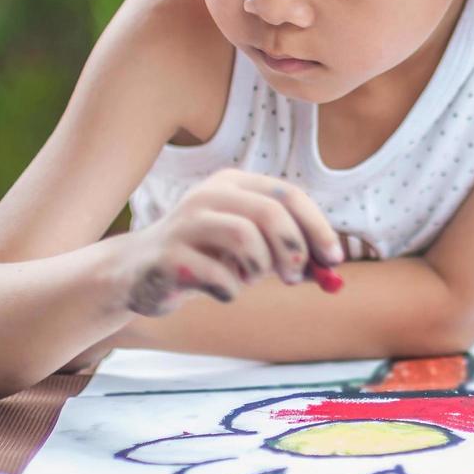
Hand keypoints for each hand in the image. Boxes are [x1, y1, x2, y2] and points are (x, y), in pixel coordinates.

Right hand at [116, 169, 343, 316]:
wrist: (139, 272)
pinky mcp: (169, 255)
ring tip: (249, 278)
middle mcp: (210, 194)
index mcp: (234, 183)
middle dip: (293, 249)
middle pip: (270, 212)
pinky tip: (221, 290)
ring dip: (260, 268)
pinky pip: (219, 275)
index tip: (334, 260)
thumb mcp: (249, 247)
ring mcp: (186, 221)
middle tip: (295, 277)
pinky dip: (232, 290)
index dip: (318, 227)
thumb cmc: (206, 256)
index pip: (289, 194)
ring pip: (246, 237)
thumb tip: (330, 266)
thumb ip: (287, 250)